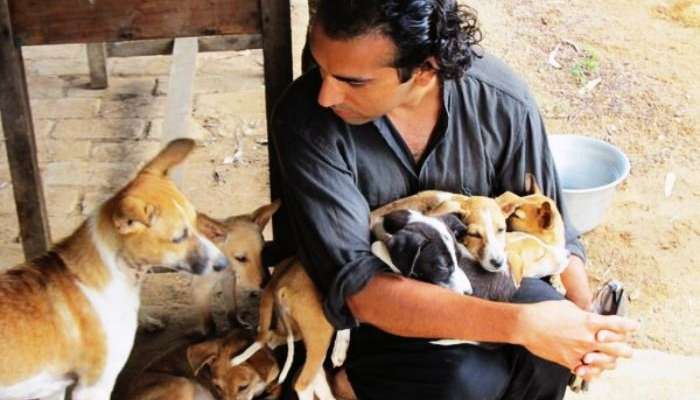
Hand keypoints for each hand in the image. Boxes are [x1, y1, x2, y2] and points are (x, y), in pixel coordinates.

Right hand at [515, 300, 637, 370]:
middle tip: (629, 351)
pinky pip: (587, 372)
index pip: (617, 325)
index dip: (630, 325)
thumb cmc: (545, 311)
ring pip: (606, 363)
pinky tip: (593, 370)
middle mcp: (588, 338)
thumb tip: (588, 316)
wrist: (526, 325)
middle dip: (626, 350)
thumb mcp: (568, 306)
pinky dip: (592, 372)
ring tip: (613, 361)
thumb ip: (582, 314)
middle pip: (618, 348)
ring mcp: (580, 351)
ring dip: (612, 362)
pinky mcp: (569, 361)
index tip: (636, 326)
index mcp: (589, 321)